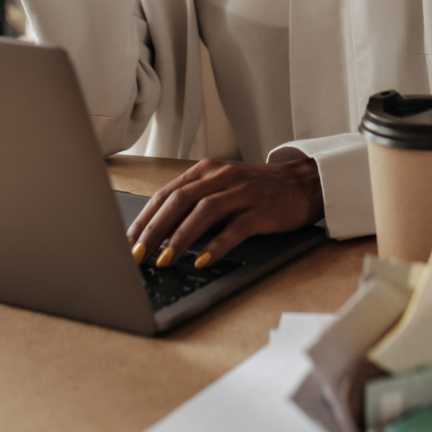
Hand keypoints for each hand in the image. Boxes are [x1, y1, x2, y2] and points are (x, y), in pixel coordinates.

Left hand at [127, 157, 322, 268]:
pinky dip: (217, 244)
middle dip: (154, 230)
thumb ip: (194, 202)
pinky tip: (204, 260)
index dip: (145, 218)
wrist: (302, 183)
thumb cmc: (257, 189)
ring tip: (164, 260)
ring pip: (203, 212)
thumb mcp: (222, 187)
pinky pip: (236, 228)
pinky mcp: (262, 210)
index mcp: (207, 170)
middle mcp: (222, 177)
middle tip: (138, 254)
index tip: (128, 241)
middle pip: (179, 201)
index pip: (167, 193)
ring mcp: (243, 192)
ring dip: (180, 238)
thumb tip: (159, 232)